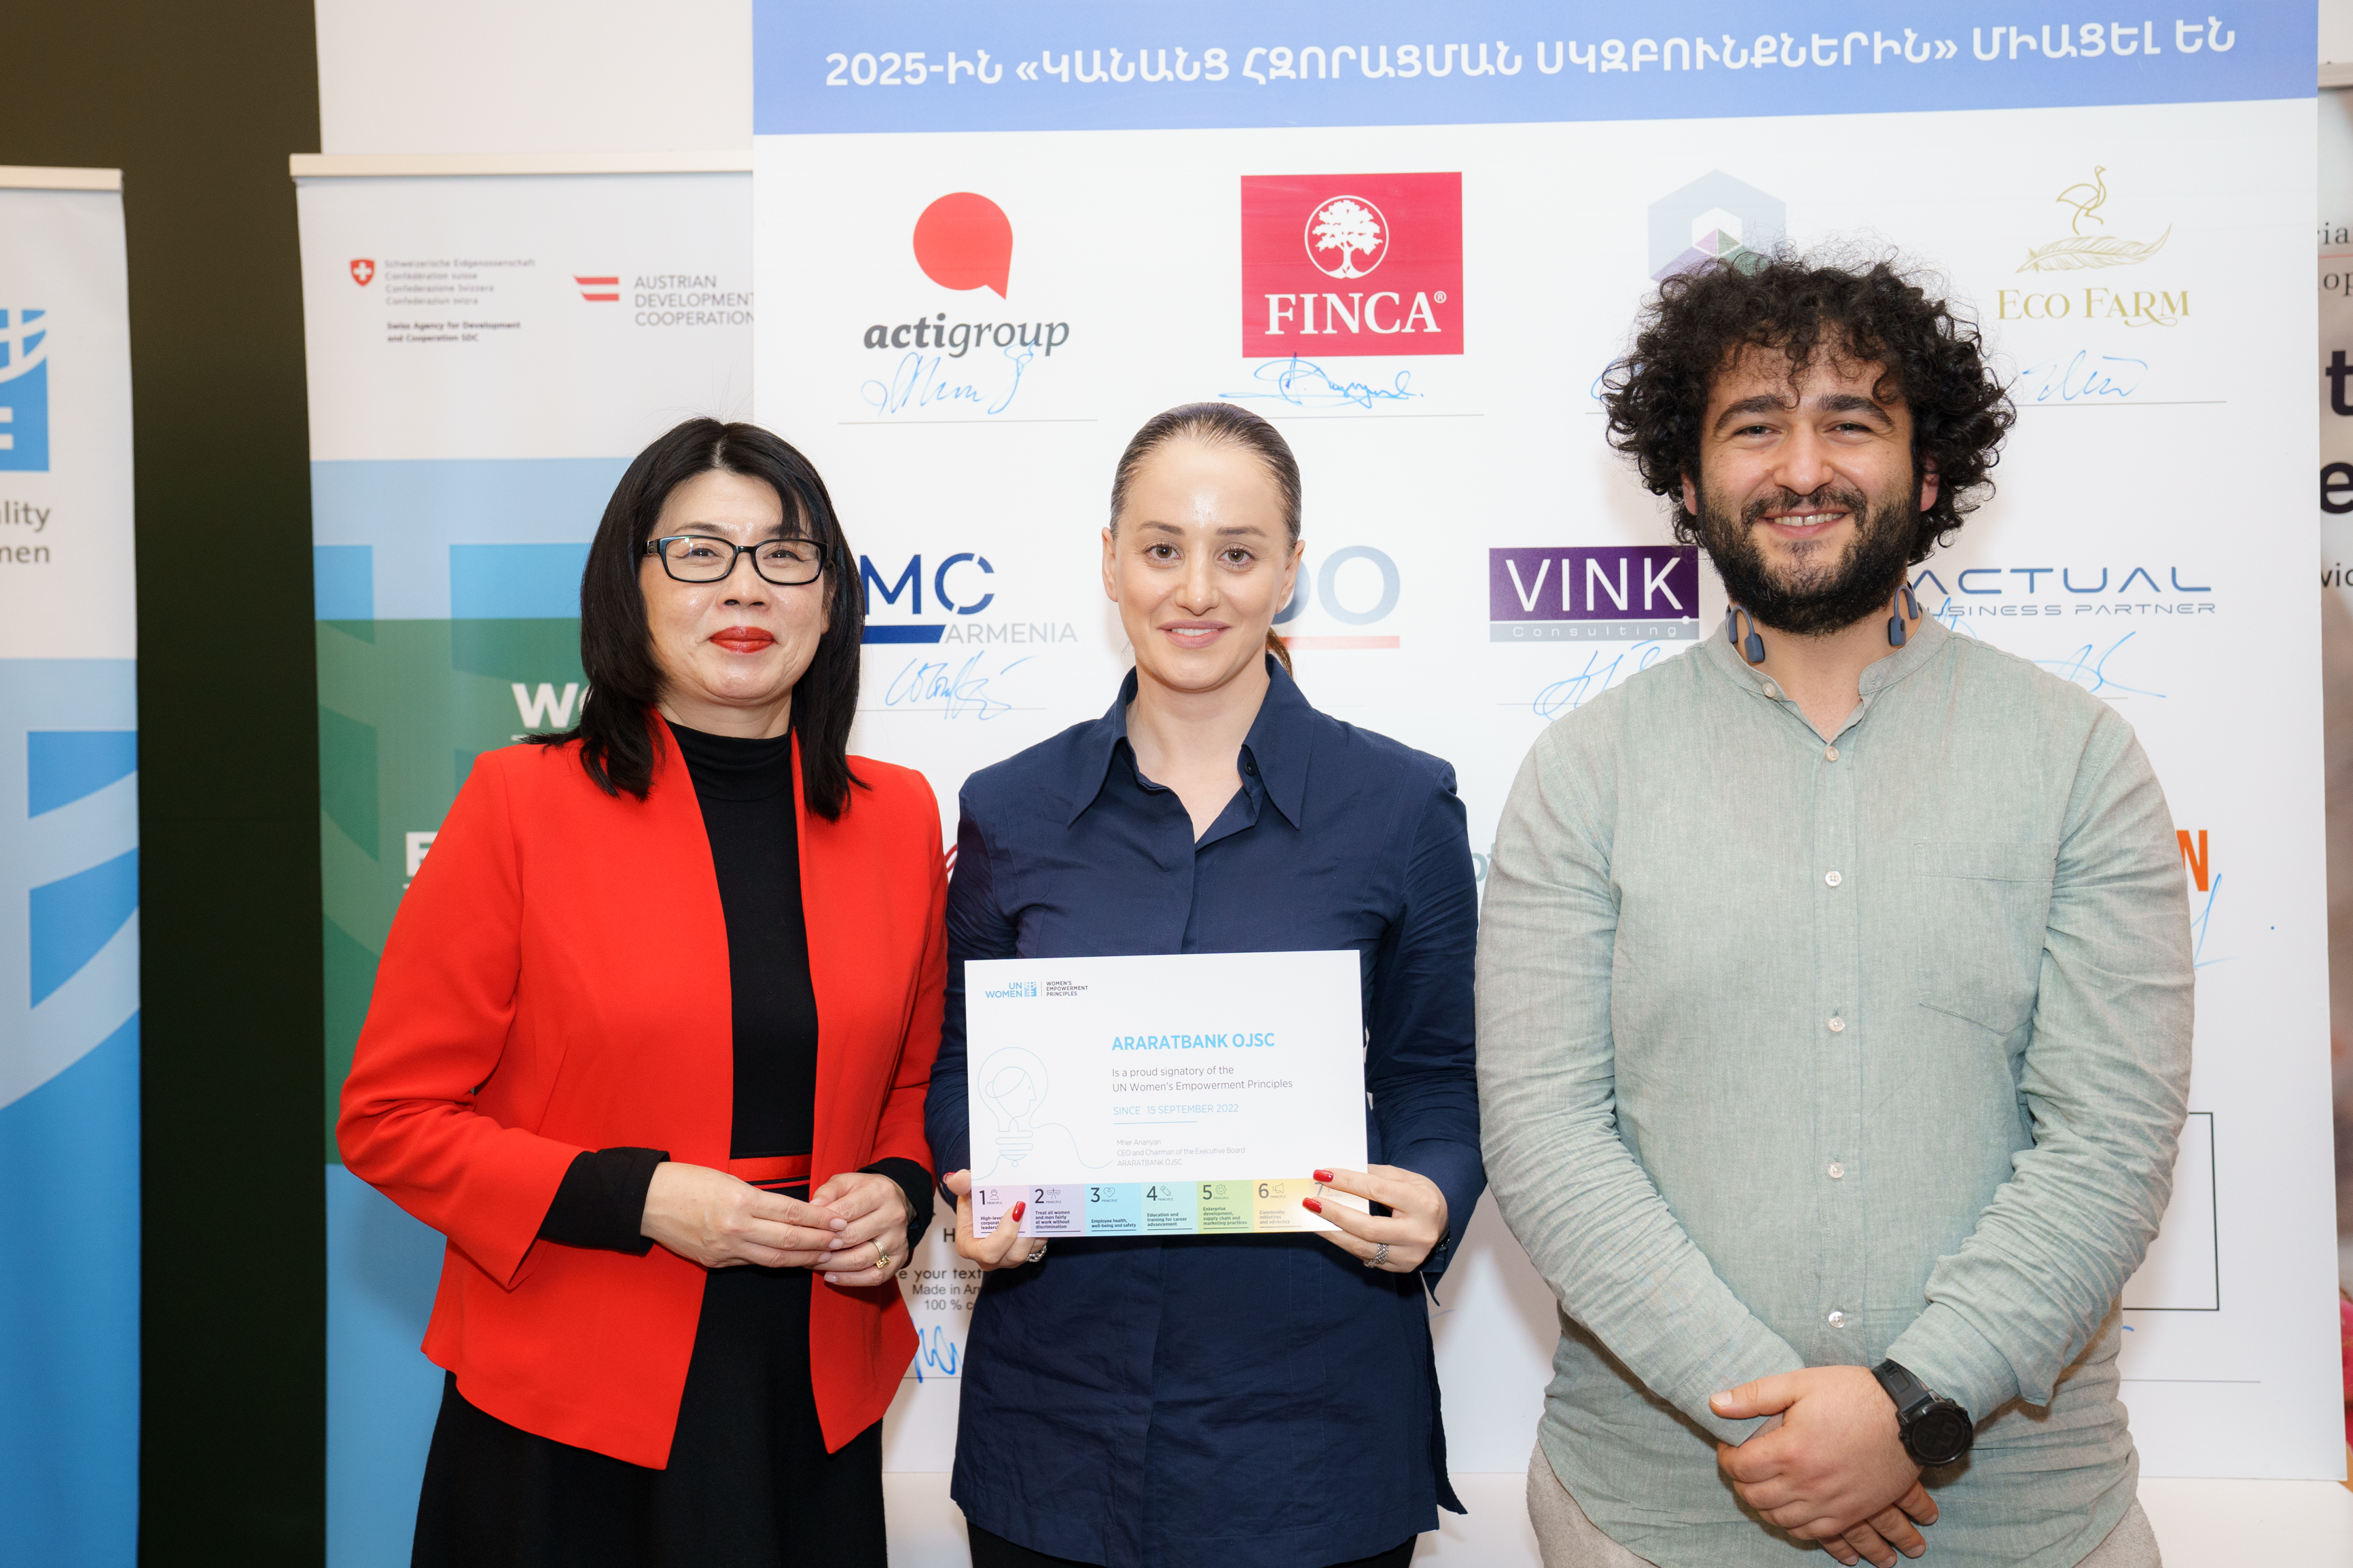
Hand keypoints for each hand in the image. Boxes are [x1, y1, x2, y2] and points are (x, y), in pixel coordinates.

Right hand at [639, 1161, 840, 1269]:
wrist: (648, 1201)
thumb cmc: (688, 1181)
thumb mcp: (729, 1180)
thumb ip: (759, 1199)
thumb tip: (790, 1212)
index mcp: (742, 1200)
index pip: (791, 1213)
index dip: (818, 1219)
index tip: (837, 1220)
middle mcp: (736, 1228)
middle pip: (788, 1240)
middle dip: (818, 1242)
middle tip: (840, 1241)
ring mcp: (724, 1249)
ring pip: (773, 1258)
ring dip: (802, 1258)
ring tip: (823, 1255)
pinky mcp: (714, 1262)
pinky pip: (750, 1263)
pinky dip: (774, 1262)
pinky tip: (789, 1260)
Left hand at [809, 1171, 912, 1287]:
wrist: (896, 1200)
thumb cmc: (865, 1192)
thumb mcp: (846, 1182)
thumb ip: (827, 1192)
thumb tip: (812, 1208)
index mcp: (880, 1193)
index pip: (847, 1210)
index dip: (823, 1222)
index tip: (806, 1229)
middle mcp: (893, 1216)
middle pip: (853, 1237)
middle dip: (824, 1246)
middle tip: (805, 1249)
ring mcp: (898, 1240)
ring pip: (861, 1259)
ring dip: (833, 1265)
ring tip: (814, 1263)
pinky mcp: (900, 1258)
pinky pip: (874, 1276)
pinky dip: (850, 1280)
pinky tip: (831, 1276)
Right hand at [942, 1170, 1039, 1270]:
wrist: (986, 1204)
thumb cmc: (974, 1201)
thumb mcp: (966, 1190)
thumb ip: (961, 1184)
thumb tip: (956, 1179)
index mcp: (970, 1247)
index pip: (988, 1252)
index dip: (1005, 1235)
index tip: (1015, 1209)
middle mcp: (991, 1258)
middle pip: (1013, 1254)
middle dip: (1025, 1232)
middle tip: (1029, 1205)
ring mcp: (1009, 1257)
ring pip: (1028, 1251)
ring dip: (1035, 1229)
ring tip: (1036, 1206)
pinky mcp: (1025, 1252)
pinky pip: (1038, 1245)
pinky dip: (1041, 1229)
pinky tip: (1040, 1211)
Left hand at [1300, 1165, 1447, 1272]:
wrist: (1442, 1222)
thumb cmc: (1420, 1196)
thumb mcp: (1405, 1177)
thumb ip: (1375, 1175)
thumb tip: (1338, 1176)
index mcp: (1422, 1204)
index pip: (1377, 1191)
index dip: (1347, 1182)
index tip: (1323, 1175)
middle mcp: (1419, 1233)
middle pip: (1368, 1226)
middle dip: (1335, 1213)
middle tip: (1311, 1201)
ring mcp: (1410, 1255)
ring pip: (1363, 1247)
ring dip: (1333, 1232)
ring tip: (1313, 1217)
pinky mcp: (1401, 1267)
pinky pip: (1366, 1256)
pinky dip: (1345, 1242)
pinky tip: (1330, 1231)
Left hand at [1711, 1368, 1936, 1566]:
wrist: (1909, 1419)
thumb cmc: (1855, 1395)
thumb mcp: (1801, 1383)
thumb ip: (1755, 1395)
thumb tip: (1715, 1403)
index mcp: (1790, 1451)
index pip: (1740, 1467)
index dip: (1727, 1457)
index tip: (1729, 1447)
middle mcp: (1806, 1484)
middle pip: (1755, 1497)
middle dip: (1741, 1482)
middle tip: (1743, 1466)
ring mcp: (1829, 1503)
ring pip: (1780, 1519)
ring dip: (1763, 1506)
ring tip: (1762, 1487)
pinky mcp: (1850, 1513)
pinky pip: (1813, 1534)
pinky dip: (1794, 1526)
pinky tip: (1790, 1512)